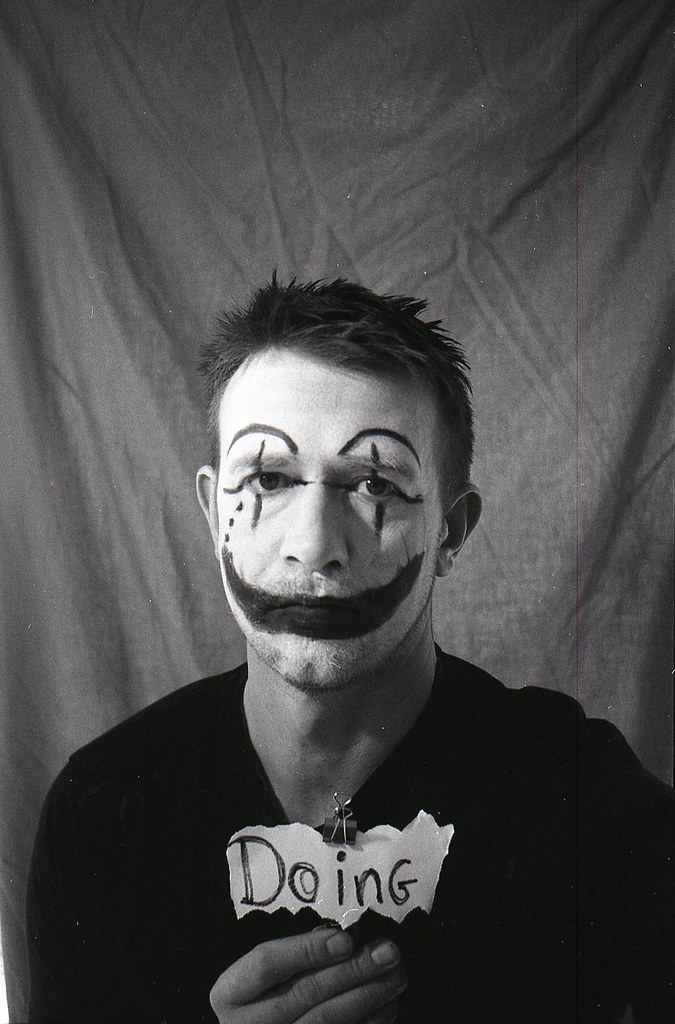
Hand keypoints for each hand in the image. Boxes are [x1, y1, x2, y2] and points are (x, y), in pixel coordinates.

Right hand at [209, 925, 405, 1022]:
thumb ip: (294, 956)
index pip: (266, 963)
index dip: (307, 950)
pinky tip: (388, 1006)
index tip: (346, 939)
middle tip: (389, 952)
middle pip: (304, 993)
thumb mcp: (263, 975)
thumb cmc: (264, 997)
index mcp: (231, 993)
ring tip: (396, 975)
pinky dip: (368, 1023)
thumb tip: (346, 938)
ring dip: (368, 997)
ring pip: (326, 1022)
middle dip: (352, 970)